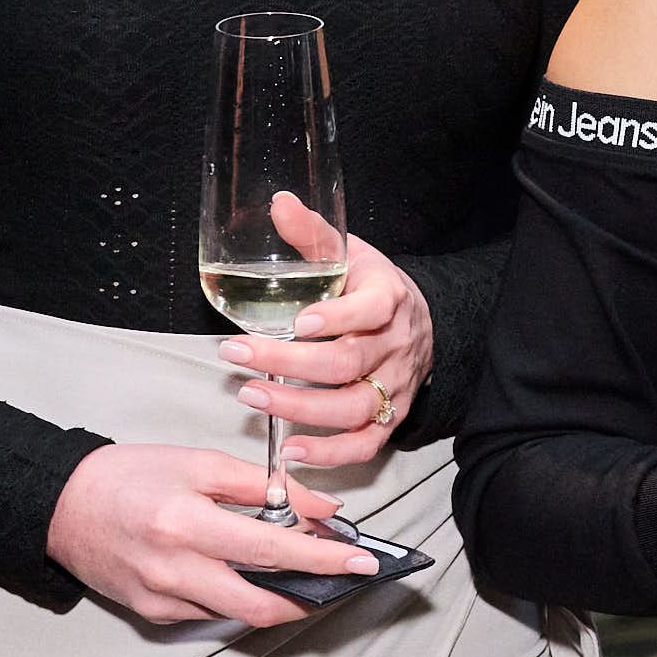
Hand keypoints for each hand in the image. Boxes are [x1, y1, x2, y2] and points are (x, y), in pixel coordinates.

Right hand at [48, 442, 368, 628]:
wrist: (61, 506)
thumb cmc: (129, 476)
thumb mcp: (199, 463)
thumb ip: (263, 485)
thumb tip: (320, 509)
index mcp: (187, 524)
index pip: (272, 551)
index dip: (323, 561)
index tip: (362, 562)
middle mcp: (175, 570)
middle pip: (262, 604)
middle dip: (311, 597)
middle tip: (343, 580)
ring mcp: (162, 599)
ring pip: (240, 614)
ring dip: (279, 599)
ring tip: (305, 574)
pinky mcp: (153, 614)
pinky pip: (210, 613)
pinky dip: (239, 597)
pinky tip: (252, 577)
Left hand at [217, 202, 428, 467]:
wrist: (417, 322)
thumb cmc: (371, 286)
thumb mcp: (349, 252)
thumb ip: (312, 233)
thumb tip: (277, 202)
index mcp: (389, 298)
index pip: (372, 310)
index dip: (337, 318)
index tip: (297, 322)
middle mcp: (395, 346)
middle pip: (347, 364)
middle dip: (289, 364)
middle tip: (239, 357)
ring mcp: (394, 386)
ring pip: (354, 407)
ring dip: (300, 409)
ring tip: (252, 396)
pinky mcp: (389, 418)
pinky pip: (365, 444)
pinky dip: (330, 453)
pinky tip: (292, 451)